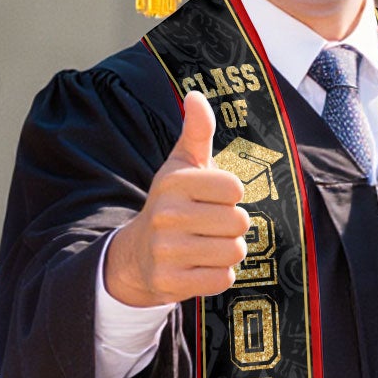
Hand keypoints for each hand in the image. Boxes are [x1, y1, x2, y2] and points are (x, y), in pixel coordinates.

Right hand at [101, 92, 250, 306]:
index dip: (230, 195)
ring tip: (206, 245)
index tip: (211, 198)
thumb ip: (197, 131)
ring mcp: (167, 251)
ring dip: (228, 251)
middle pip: (239, 221)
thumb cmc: (172, 203)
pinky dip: (219, 275)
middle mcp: (167, 214)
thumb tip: (195, 95)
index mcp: (174, 182)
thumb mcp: (182, 165)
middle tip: (210, 226)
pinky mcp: (171, 282)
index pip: (234, 188)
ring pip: (234, 251)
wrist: (137, 254)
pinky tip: (200, 266)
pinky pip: (223, 279)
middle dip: (232, 226)